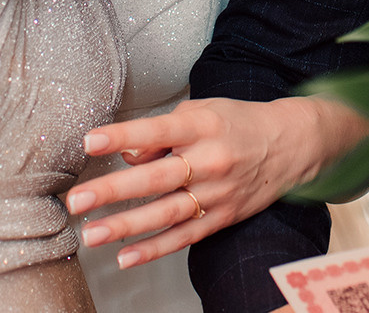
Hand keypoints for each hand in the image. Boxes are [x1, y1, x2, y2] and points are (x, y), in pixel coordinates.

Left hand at [64, 95, 368, 268]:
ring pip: (165, 214)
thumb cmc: (236, 123)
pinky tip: (126, 257)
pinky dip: (154, 249)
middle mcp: (209, 160)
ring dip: (125, 226)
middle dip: (114, 190)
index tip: (90, 141)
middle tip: (78, 199)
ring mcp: (217, 193)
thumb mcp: (202, 111)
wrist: (290, 145)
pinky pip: (184, 237)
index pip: (155, 131)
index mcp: (201, 126)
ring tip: (92, 234)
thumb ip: (162, 132)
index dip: (122, 136)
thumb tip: (126, 154)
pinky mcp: (222, 218)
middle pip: (156, 179)